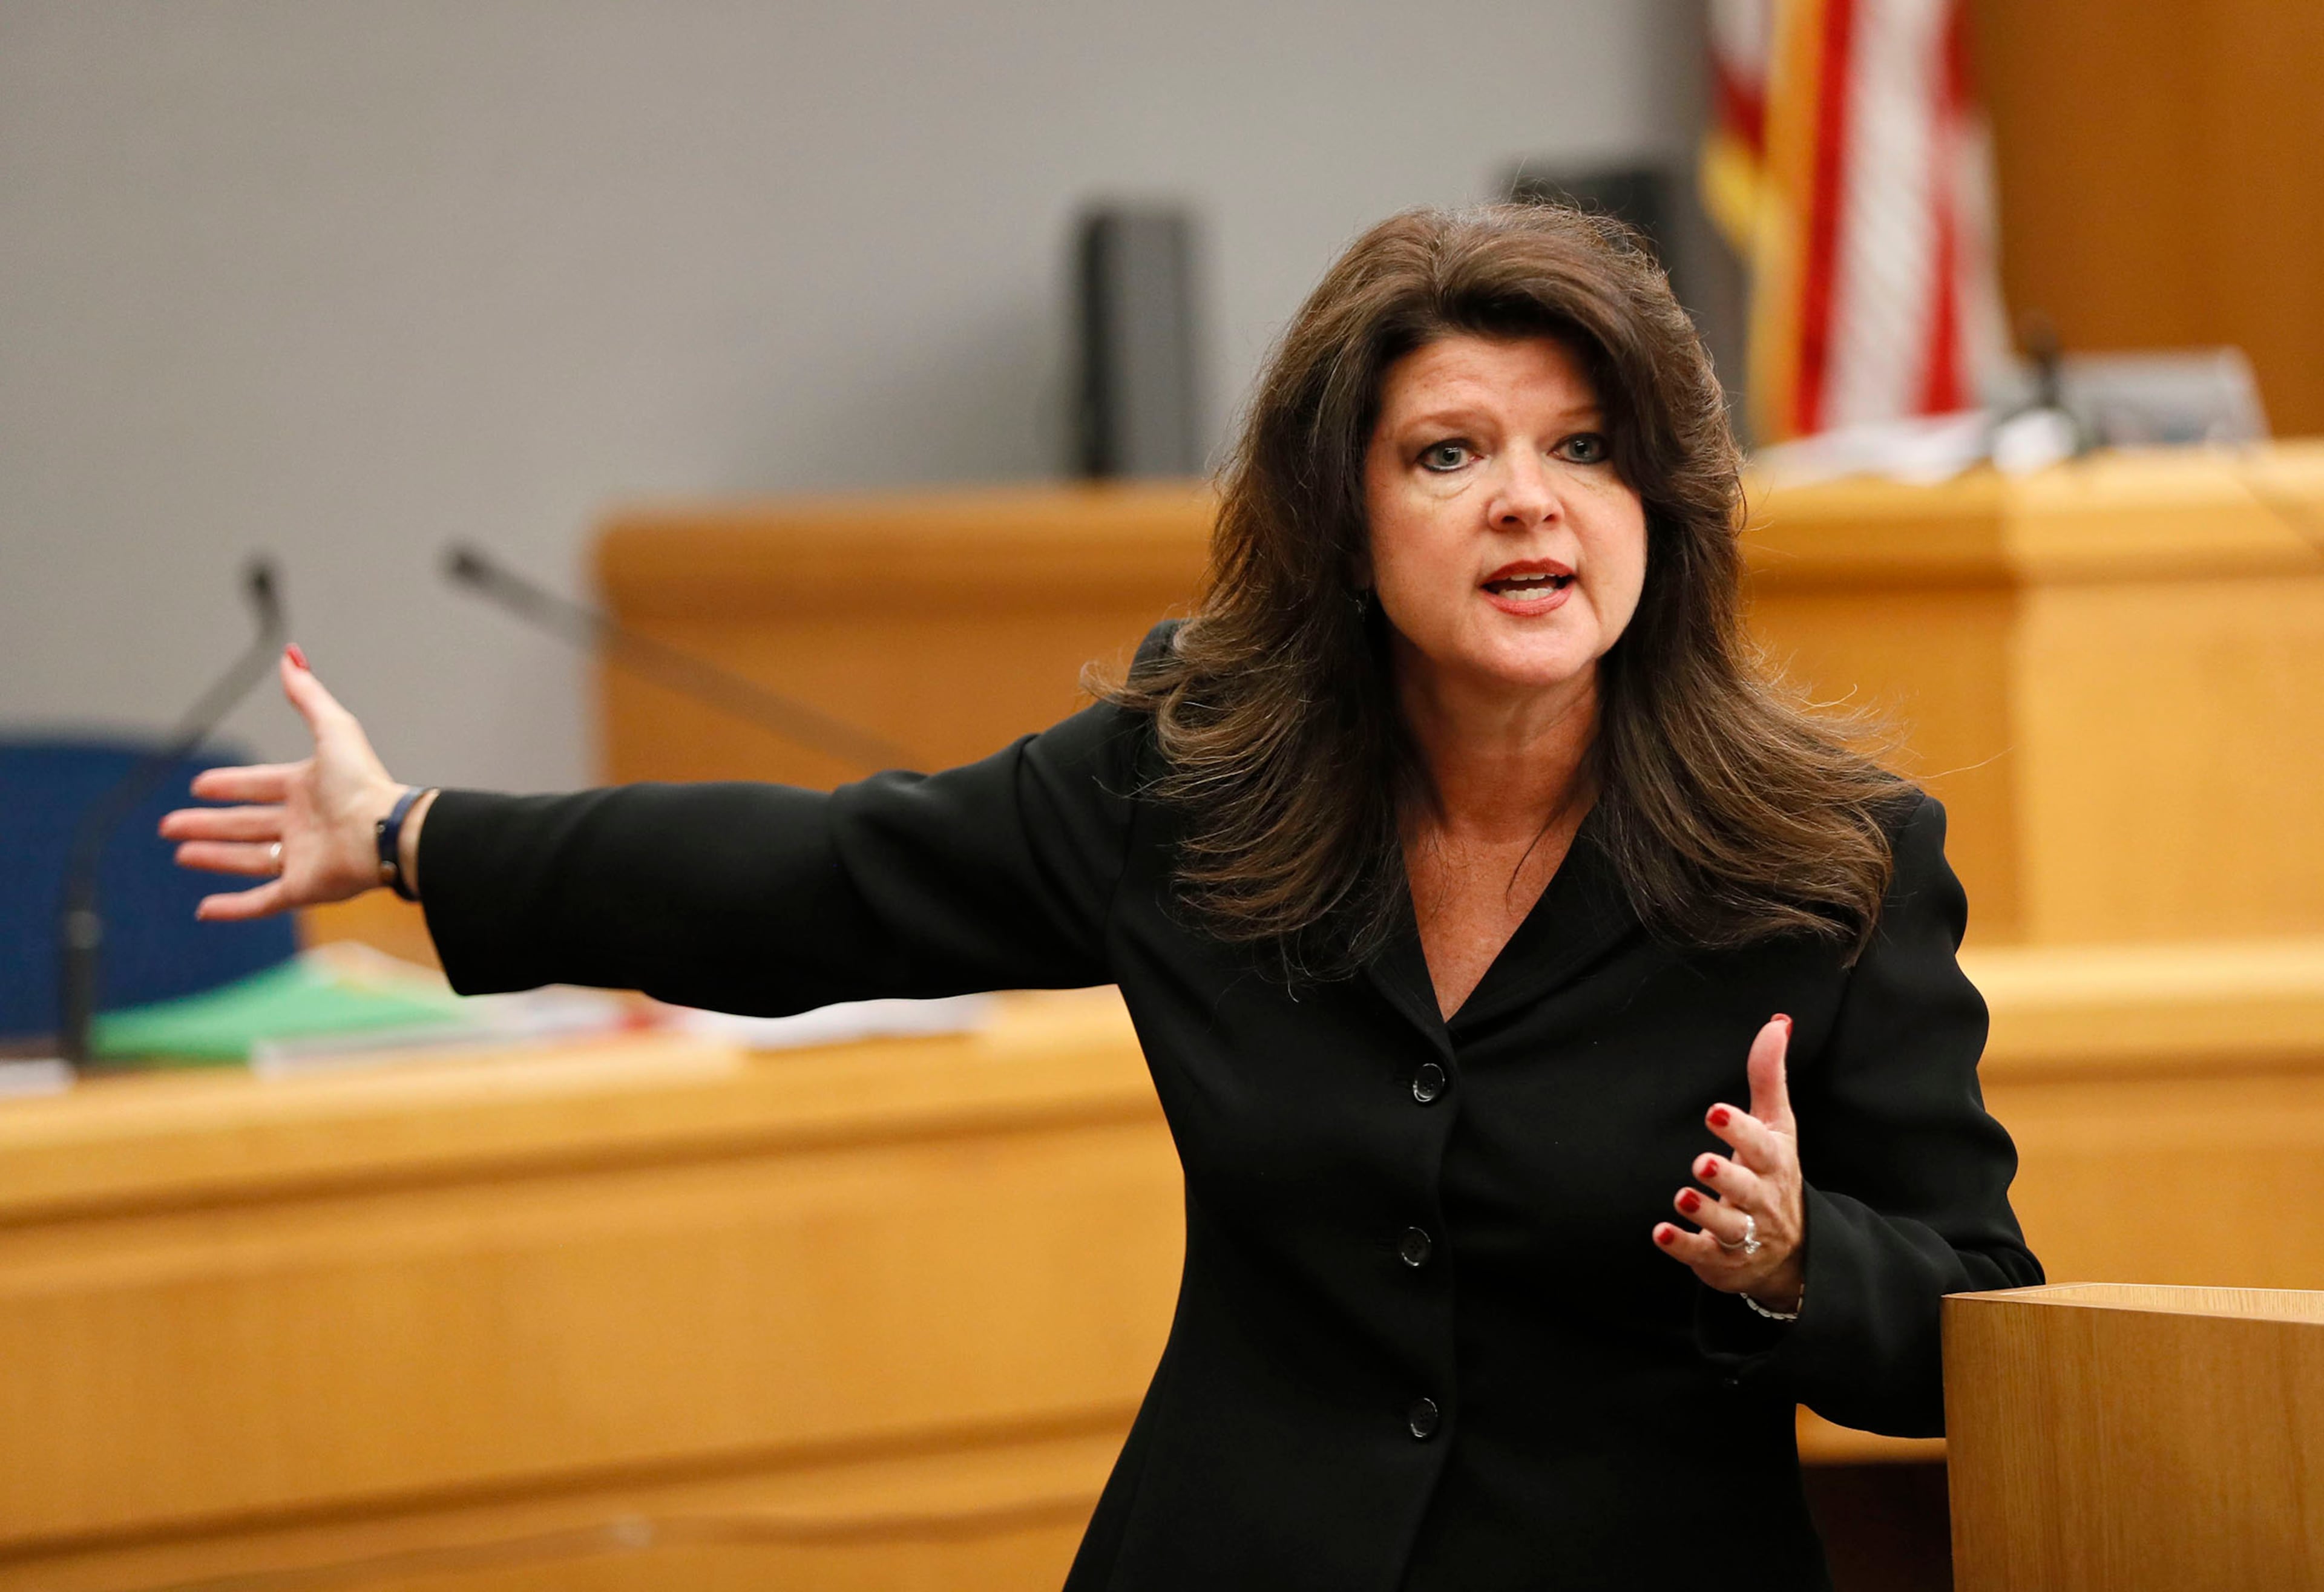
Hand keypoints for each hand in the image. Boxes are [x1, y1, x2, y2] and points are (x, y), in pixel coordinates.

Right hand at [159, 645, 409, 919]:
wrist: (386, 830)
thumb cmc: (363, 782)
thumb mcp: (333, 729)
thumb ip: (308, 696)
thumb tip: (291, 655)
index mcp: (307, 789)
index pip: (258, 787)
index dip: (229, 787)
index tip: (199, 787)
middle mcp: (303, 825)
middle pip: (244, 825)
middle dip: (207, 824)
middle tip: (169, 825)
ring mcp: (302, 859)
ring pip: (248, 859)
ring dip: (213, 857)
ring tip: (180, 853)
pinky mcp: (303, 890)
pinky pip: (261, 902)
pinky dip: (232, 908)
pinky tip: (204, 909)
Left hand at [1652, 1014, 1805, 1314]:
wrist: (1793, 1251)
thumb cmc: (1774, 1173)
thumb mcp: (1777, 1125)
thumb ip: (1769, 1075)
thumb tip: (1778, 1022)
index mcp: (1774, 1162)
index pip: (1763, 1145)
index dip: (1741, 1130)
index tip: (1716, 1112)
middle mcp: (1763, 1198)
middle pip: (1749, 1189)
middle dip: (1728, 1177)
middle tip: (1702, 1162)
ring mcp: (1746, 1233)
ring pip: (1729, 1226)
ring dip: (1705, 1212)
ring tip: (1683, 1196)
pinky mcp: (1723, 1259)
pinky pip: (1703, 1254)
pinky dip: (1683, 1246)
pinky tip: (1660, 1232)